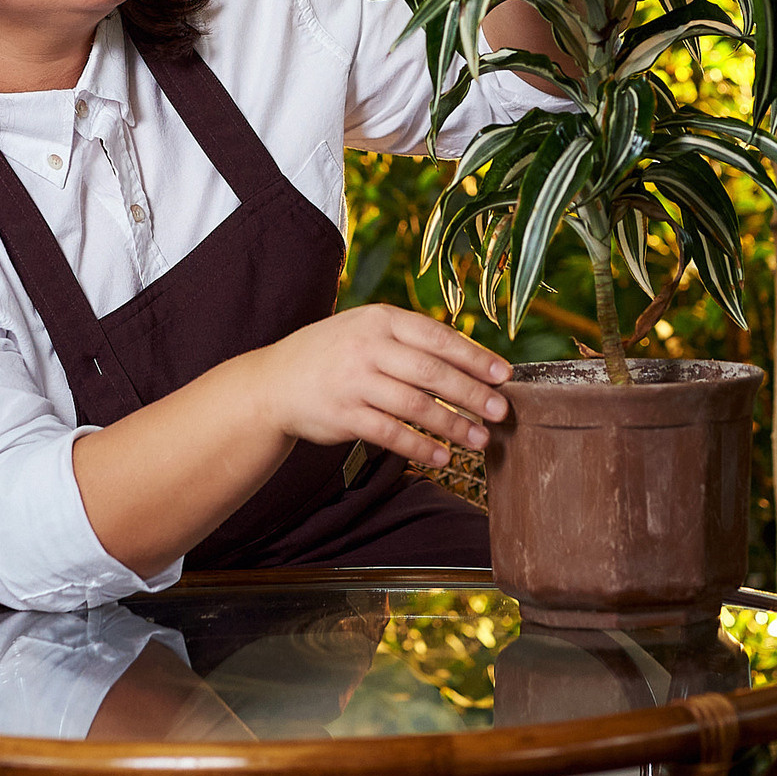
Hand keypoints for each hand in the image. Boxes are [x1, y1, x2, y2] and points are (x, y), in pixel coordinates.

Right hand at [239, 304, 510, 467]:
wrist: (272, 382)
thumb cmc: (333, 355)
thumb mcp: (366, 330)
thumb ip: (410, 340)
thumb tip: (471, 359)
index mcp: (380, 319)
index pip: (438, 337)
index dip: (475, 357)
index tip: (504, 374)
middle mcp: (367, 347)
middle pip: (432, 372)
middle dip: (472, 393)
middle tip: (501, 411)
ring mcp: (353, 382)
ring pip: (415, 405)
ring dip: (453, 425)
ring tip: (480, 439)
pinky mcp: (343, 416)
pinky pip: (391, 434)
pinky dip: (421, 446)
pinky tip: (443, 456)